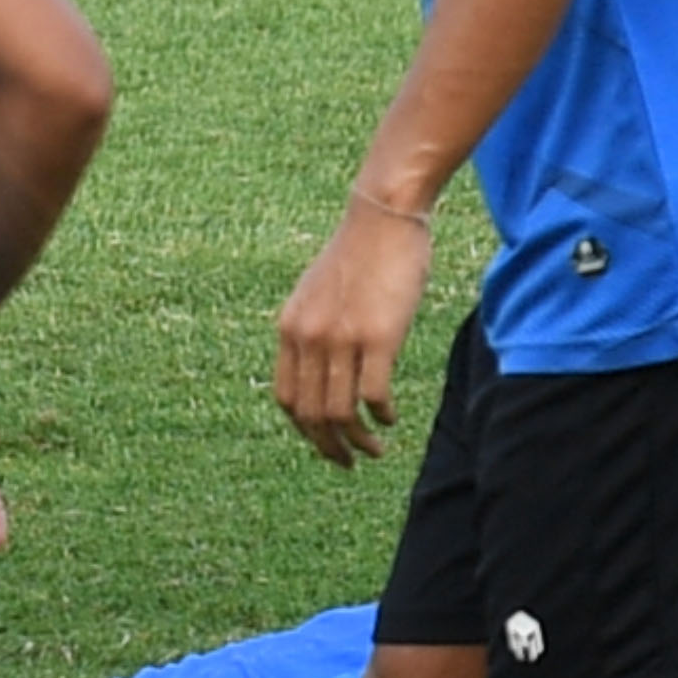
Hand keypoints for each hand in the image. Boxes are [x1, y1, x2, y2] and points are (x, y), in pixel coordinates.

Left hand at [271, 195, 435, 465]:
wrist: (383, 215)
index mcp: (290, 329)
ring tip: (374, 449)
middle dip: (330, 447)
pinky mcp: (378, 337)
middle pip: (311, 415)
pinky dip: (381, 416)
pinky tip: (391, 419)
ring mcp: (341, 338)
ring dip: (357, 441)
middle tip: (349, 461)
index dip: (305, 430)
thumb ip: (313, 329)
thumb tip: (320, 369)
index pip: (286, 399)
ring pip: (340, 412)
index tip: (326, 442)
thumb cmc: (359, 252)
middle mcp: (308, 338)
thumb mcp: (317, 293)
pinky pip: (373, 396)